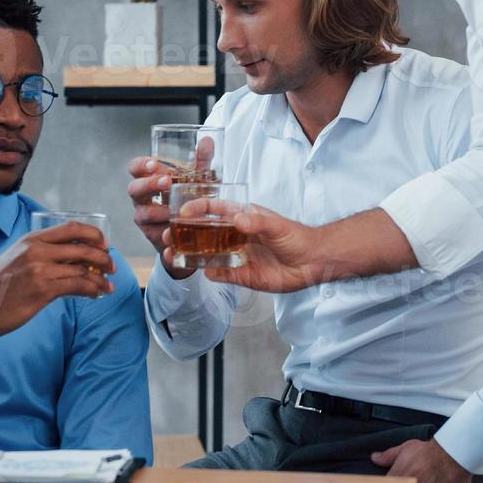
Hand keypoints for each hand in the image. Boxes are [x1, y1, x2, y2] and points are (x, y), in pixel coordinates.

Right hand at [0, 222, 114, 362]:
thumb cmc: (0, 286)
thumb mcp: (18, 258)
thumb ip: (43, 254)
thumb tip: (75, 259)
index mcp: (32, 239)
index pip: (72, 228)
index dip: (93, 234)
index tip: (104, 244)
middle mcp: (37, 250)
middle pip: (83, 247)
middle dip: (103, 257)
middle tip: (111, 266)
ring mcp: (40, 269)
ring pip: (83, 269)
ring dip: (101, 278)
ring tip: (108, 285)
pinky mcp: (43, 290)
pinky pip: (77, 286)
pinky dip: (92, 289)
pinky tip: (97, 293)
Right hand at [126, 157, 191, 277]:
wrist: (191, 228)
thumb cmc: (188, 197)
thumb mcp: (197, 178)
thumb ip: (201, 160)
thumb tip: (207, 139)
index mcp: (149, 179)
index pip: (135, 167)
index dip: (140, 165)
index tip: (154, 164)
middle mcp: (142, 198)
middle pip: (134, 188)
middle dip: (149, 184)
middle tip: (166, 182)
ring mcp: (145, 218)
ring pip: (142, 214)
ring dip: (157, 211)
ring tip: (172, 210)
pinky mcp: (152, 236)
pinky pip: (154, 235)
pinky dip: (164, 234)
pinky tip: (173, 232)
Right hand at [175, 202, 325, 291]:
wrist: (313, 262)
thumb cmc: (297, 236)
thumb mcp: (277, 225)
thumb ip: (257, 223)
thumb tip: (239, 220)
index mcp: (242, 217)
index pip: (214, 209)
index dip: (198, 208)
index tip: (182, 211)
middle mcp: (236, 235)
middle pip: (205, 232)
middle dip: (186, 232)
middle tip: (169, 234)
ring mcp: (237, 255)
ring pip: (209, 254)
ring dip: (191, 253)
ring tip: (174, 253)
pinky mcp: (243, 274)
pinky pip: (222, 274)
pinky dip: (212, 273)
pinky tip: (203, 271)